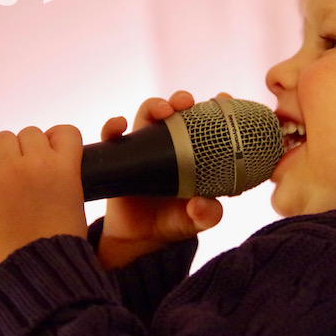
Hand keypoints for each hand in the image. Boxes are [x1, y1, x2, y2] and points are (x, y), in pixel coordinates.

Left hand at [0, 125, 86, 265]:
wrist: (44, 265)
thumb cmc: (64, 238)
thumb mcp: (77, 198)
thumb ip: (67, 175)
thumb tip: (53, 166)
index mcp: (66, 167)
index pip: (65, 132)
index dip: (58, 139)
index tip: (52, 150)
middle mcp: (38, 164)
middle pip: (31, 132)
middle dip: (30, 147)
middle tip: (29, 165)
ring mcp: (9, 175)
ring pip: (2, 138)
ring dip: (4, 149)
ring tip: (5, 166)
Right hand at [96, 91, 224, 268]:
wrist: (141, 238)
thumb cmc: (174, 221)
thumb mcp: (197, 220)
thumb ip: (207, 215)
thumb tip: (202, 205)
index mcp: (194, 153)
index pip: (206, 123)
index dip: (215, 107)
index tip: (224, 97)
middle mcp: (170, 144)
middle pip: (175, 111)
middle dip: (181, 100)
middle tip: (186, 103)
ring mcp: (144, 148)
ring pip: (146, 115)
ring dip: (154, 105)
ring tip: (162, 110)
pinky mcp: (120, 156)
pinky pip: (112, 136)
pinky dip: (113, 126)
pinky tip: (119, 124)